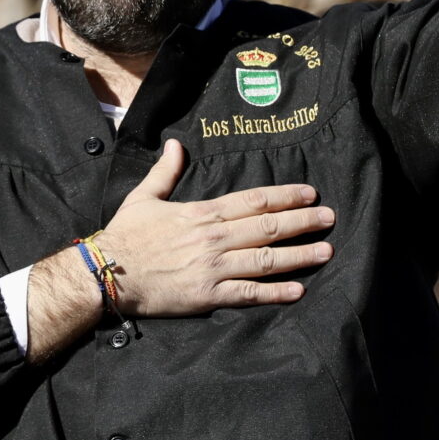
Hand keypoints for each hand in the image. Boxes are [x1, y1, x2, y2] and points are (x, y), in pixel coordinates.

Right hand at [94, 139, 334, 315]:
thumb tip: (175, 144)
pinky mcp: (208, 295)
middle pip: (268, 227)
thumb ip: (165, 171)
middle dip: (303, 222)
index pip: (253, 201)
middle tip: (330, 219)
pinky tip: (299, 289)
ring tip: (326, 251)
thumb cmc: (126, 235)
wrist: (108, 273)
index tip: (309, 194)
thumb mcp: (143, 197)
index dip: (284, 197)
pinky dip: (275, 291)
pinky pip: (249, 293)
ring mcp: (213, 268)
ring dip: (300, 255)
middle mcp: (214, 238)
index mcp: (202, 213)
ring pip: (266, 259)